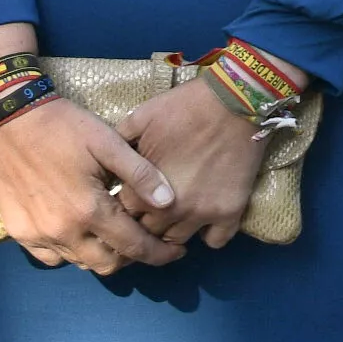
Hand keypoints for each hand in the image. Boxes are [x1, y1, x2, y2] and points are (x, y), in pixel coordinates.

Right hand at [0, 95, 183, 271]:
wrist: (8, 121)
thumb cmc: (64, 127)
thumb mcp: (108, 143)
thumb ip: (140, 175)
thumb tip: (169, 201)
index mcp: (89, 210)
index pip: (133, 246)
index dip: (159, 253)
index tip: (177, 252)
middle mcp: (62, 232)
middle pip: (106, 265)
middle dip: (132, 257)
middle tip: (147, 240)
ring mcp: (37, 236)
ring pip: (79, 263)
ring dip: (102, 254)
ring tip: (117, 234)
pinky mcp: (19, 233)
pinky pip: (51, 257)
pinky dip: (72, 252)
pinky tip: (82, 232)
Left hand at [114, 77, 273, 248]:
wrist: (236, 99)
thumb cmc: (186, 106)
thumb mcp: (141, 117)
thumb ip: (119, 143)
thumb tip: (106, 163)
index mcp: (142, 190)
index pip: (121, 217)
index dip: (123, 209)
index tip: (131, 201)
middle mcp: (170, 209)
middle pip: (147, 235)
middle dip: (145, 225)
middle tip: (151, 211)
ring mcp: (202, 213)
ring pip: (178, 242)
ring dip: (174, 231)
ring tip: (176, 216)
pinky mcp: (230, 211)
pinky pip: (216, 241)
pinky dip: (209, 234)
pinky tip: (206, 220)